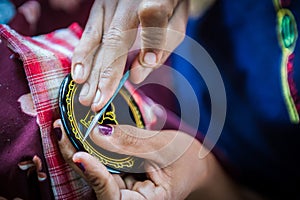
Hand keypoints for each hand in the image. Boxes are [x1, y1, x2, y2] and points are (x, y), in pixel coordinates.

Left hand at [53, 119, 211, 198]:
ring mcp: (124, 187)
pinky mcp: (121, 175)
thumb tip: (98, 132)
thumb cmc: (188, 159)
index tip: (80, 155)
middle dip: (77, 158)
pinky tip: (80, 132)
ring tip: (65, 129)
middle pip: (98, 185)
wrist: (195, 163)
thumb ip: (132, 141)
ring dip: (79, 150)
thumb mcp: (164, 147)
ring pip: (96, 173)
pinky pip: (103, 164)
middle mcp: (131, 198)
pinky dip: (92, 148)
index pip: (115, 197)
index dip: (96, 177)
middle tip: (61, 131)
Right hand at [71, 0, 188, 111]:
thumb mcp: (177, 21)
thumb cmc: (170, 5)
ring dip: (89, 69)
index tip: (125, 82)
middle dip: (104, 75)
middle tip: (96, 103)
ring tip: (84, 94)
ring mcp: (110, 2)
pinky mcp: (99, 5)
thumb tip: (135, 75)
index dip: (135, 54)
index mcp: (156, 0)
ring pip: (98, 39)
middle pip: (115, 40)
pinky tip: (78, 73)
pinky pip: (89, 32)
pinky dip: (82, 54)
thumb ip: (161, 45)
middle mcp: (128, 1)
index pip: (150, 21)